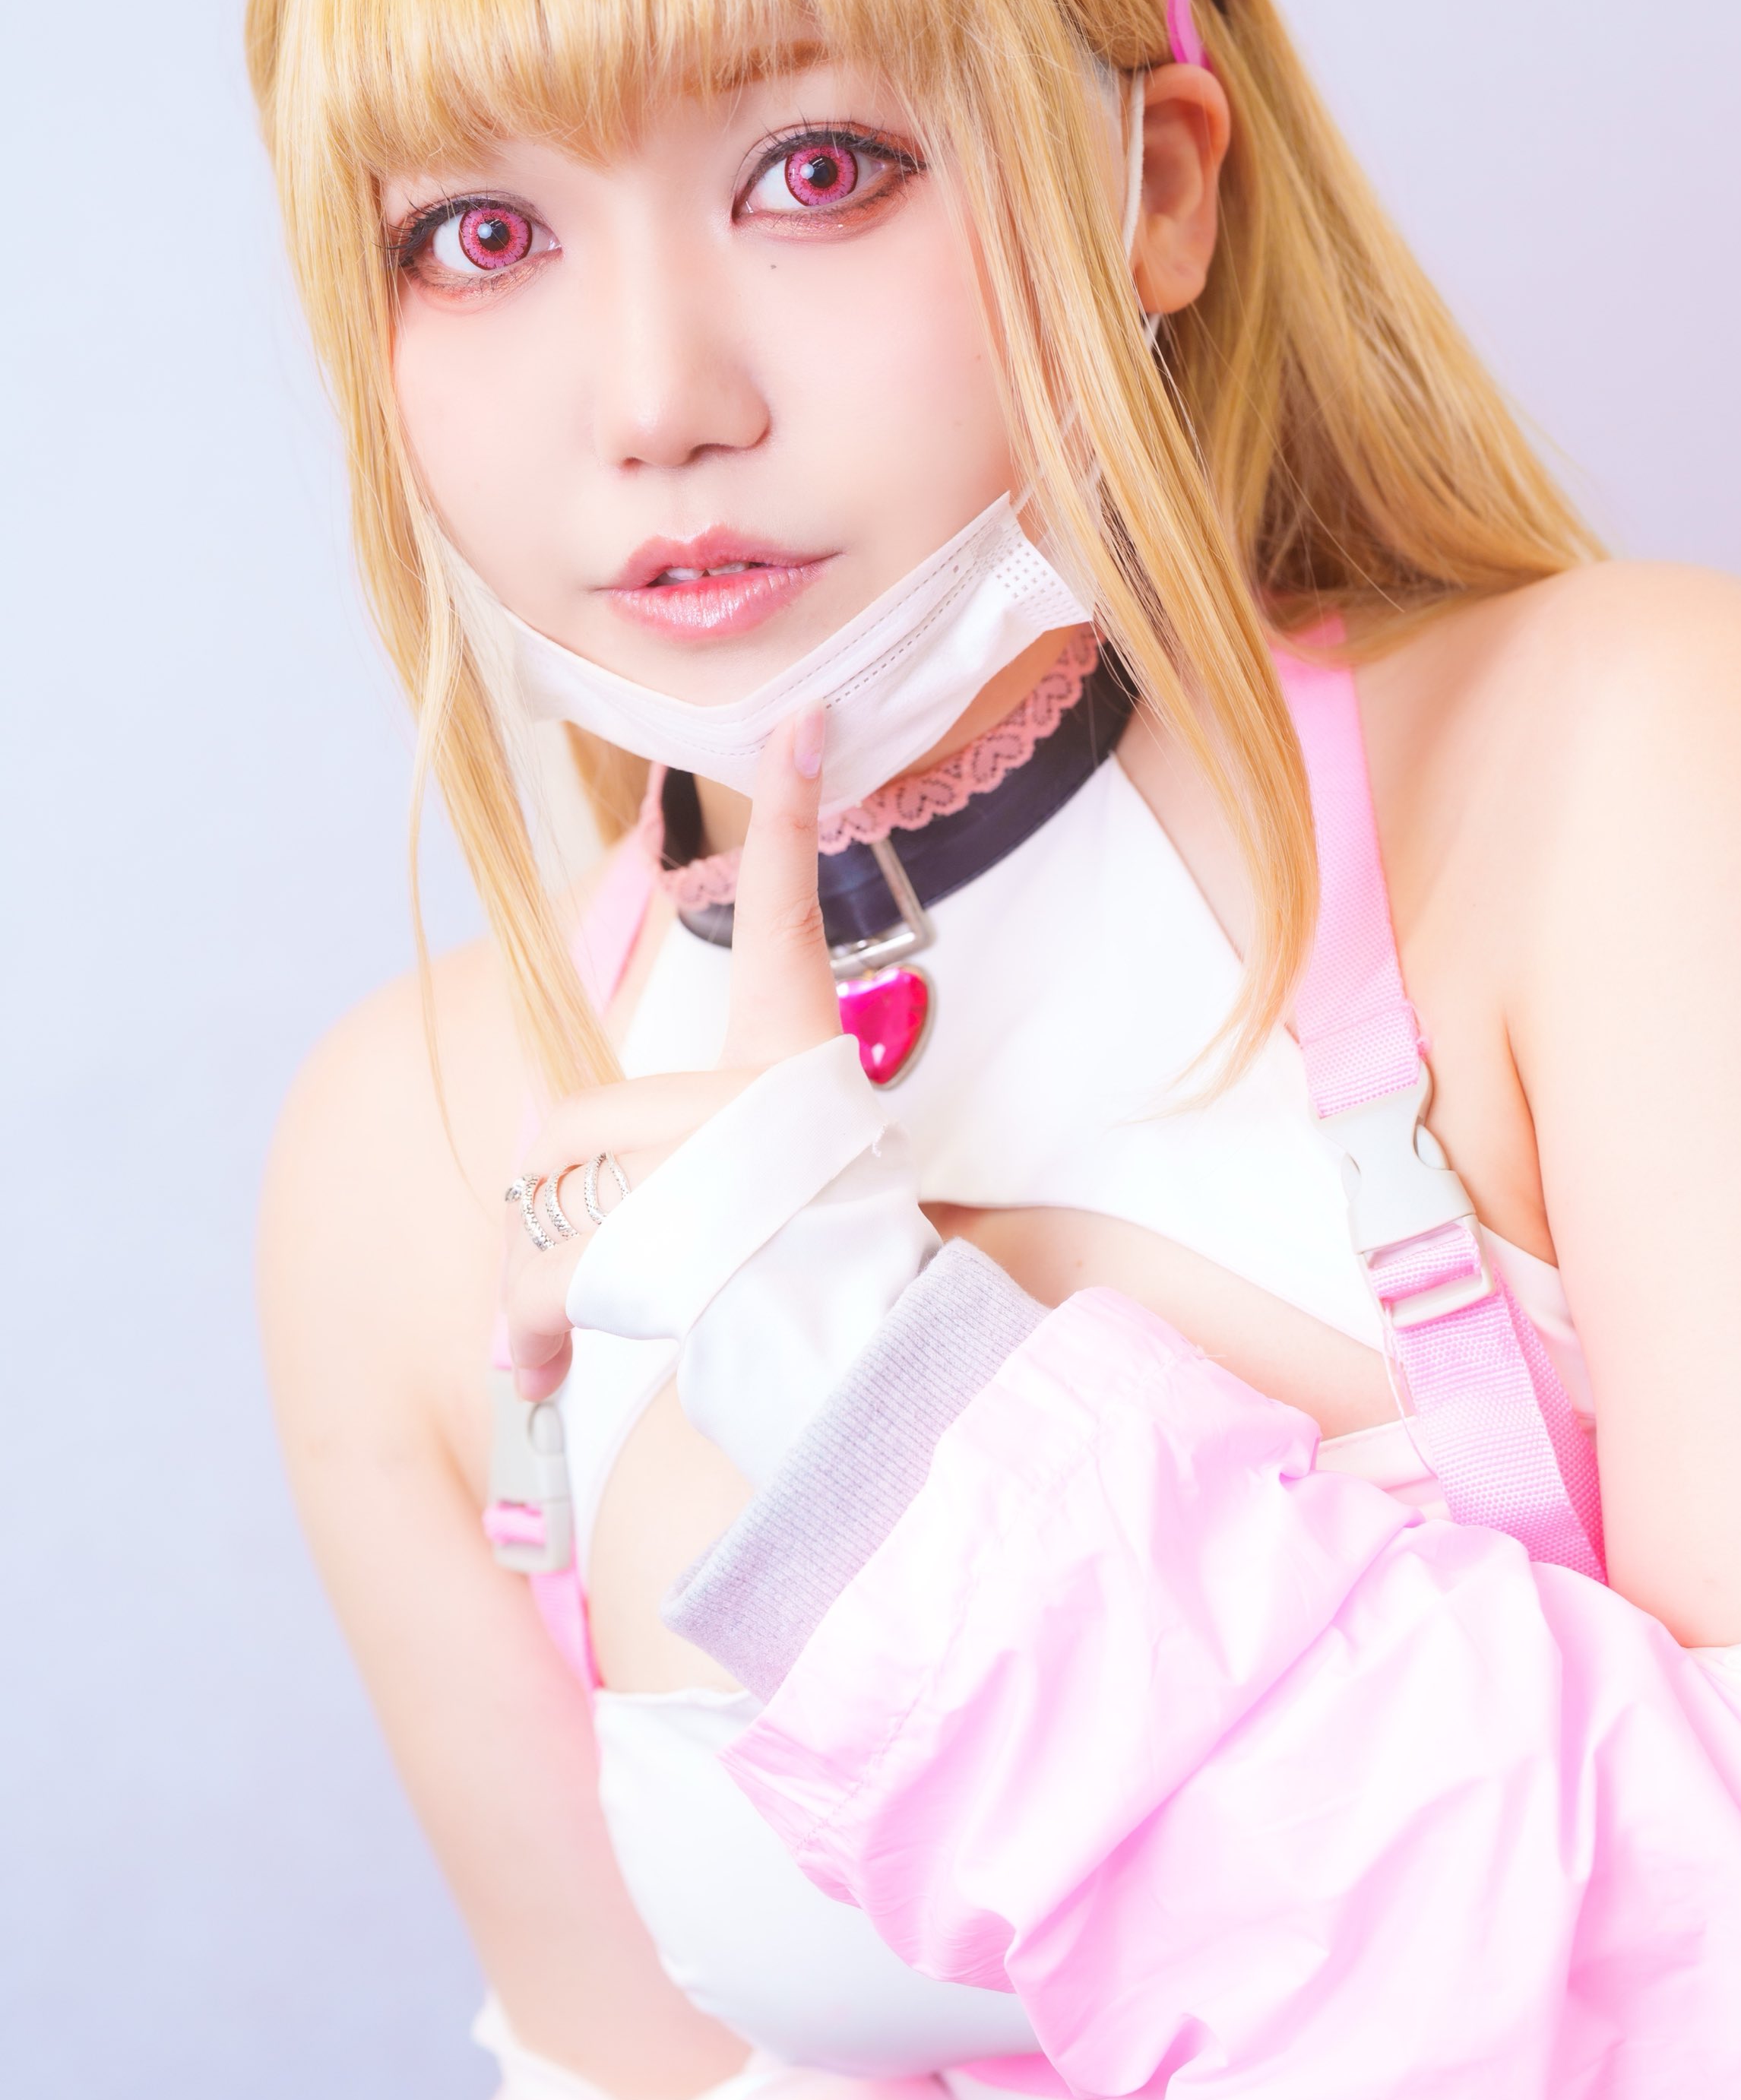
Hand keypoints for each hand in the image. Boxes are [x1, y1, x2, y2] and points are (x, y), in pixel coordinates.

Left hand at [501, 705, 837, 1397]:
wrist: (858, 1380)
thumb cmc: (812, 1289)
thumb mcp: (772, 1189)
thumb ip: (682, 1159)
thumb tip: (562, 1192)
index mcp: (793, 1068)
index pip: (791, 920)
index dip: (790, 818)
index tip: (804, 719)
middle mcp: (751, 1097)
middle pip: (577, 1120)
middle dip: (555, 1211)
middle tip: (574, 1284)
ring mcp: (707, 1161)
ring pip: (549, 1200)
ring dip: (532, 1288)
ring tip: (557, 1350)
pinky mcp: (656, 1236)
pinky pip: (538, 1272)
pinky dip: (523, 1335)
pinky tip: (538, 1379)